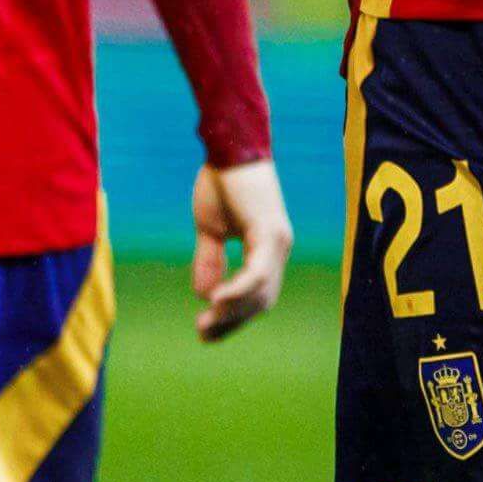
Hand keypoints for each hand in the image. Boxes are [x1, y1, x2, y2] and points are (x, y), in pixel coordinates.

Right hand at [191, 157, 291, 339]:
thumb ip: (210, 261)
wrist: (226, 147)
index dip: (234, 316)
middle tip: (203, 334)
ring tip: (206, 323)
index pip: (257, 294)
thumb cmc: (220, 182)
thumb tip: (203, 294)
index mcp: (268, 248)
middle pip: (261, 300)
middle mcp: (279, 248)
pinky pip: (258, 272)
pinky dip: (239, 289)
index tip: (206, 331)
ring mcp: (278, 241)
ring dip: (233, 312)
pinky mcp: (270, 232)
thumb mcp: (210, 230)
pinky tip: (218, 301)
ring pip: (261, 291)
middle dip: (232, 321)